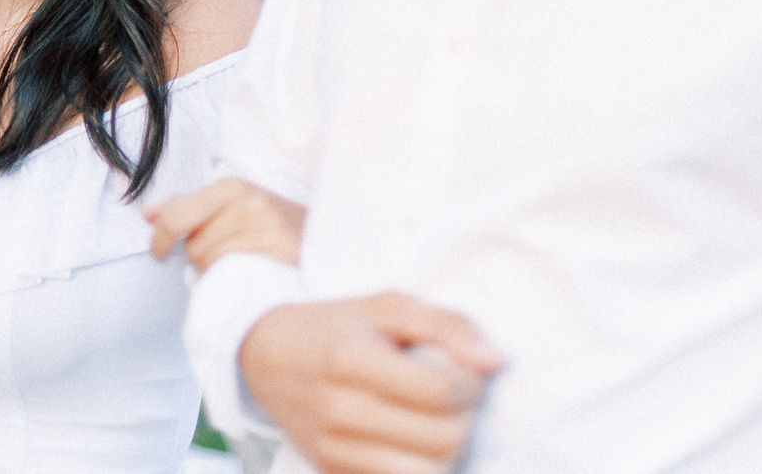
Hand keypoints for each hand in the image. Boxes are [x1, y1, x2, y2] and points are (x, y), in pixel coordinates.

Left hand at [146, 176, 306, 270]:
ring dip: (222, 274)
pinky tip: (253, 278)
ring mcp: (265, 230)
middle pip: (194, 248)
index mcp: (233, 187)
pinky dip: (237, 285)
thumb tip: (147, 213)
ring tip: (249, 265)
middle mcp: (248, 203)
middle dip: (205, 258)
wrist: (333, 245)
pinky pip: (234, 280)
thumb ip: (188, 208)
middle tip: (234, 255)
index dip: (160, 239)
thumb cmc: (277, 229)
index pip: (176, 216)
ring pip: (214, 267)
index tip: (160, 252)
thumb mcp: (235, 207)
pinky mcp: (278, 256)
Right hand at [241, 294, 502, 473]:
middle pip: (442, 440)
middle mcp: (339, 411)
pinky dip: (419, 467)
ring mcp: (333, 450)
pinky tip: (414, 441)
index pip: (441, 393)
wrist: (266, 355)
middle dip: (464, 418)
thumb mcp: (387, 305)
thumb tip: (495, 362)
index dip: (471, 385)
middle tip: (453, 397)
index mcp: (351, 359)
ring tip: (435, 421)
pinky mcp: (332, 473)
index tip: (465, 372)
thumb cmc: (335, 326)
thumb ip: (446, 325)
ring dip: (446, 450)